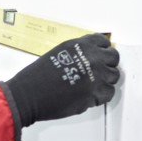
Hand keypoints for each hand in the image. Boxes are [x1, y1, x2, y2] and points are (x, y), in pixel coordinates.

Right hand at [0, 34, 119, 137]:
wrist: (28, 95)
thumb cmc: (36, 78)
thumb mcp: (58, 53)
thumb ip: (77, 53)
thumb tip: (89, 60)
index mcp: (82, 45)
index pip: (104, 43)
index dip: (102, 52)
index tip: (100, 58)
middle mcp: (92, 57)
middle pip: (113, 59)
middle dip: (107, 66)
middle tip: (97, 74)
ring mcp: (96, 76)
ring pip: (113, 77)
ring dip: (105, 82)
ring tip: (91, 87)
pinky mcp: (94, 94)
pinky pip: (108, 94)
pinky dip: (101, 97)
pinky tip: (89, 97)